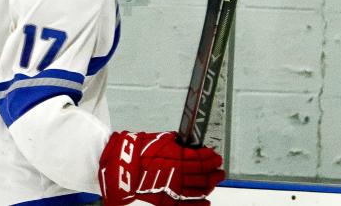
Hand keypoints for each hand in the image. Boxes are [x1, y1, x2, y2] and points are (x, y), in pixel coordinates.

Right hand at [98, 131, 224, 205]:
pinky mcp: (169, 202)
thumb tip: (184, 142)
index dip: (210, 157)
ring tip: (216, 180)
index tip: (215, 155)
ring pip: (200, 190)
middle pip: (204, 175)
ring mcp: (175, 190)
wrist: (120, 170)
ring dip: (210, 185)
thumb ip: (174, 142)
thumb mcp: (158, 140)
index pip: (200, 159)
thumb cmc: (136, 152)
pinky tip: (207, 201)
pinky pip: (190, 205)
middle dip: (214, 171)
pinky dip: (201, 204)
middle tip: (220, 168)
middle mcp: (179, 175)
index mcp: (177, 158)